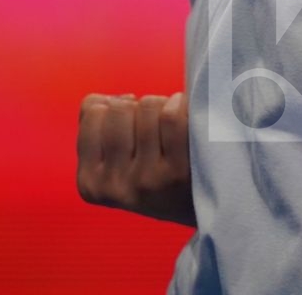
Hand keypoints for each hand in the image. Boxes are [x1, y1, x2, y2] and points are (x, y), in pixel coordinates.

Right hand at [75, 92, 195, 226]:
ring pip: (146, 107)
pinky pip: (170, 117)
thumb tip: (106, 100)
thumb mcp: (117, 158)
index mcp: (90, 183)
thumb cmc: (159, 168)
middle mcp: (114, 187)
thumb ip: (98, 124)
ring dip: (163, 105)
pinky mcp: (177, 173)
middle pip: (119, 108)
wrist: (211, 202)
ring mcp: (145, 181)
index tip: (132, 124)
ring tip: (173, 126)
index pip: (93, 111)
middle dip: (139, 107)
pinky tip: (187, 118)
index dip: (116, 106)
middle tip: (155, 127)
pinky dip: (181, 106)